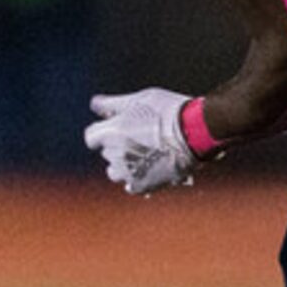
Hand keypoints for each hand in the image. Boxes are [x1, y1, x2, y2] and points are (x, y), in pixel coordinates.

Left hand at [85, 87, 199, 195]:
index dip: (102, 132)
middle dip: (116, 145)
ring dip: (124, 165)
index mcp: (111, 132)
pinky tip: (148, 170)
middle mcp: (115, 154)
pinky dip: (136, 180)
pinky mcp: (143, 185)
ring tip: (143, 155)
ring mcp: (128, 172)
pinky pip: (131, 186)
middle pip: (106, 152)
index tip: (114, 128)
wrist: (195, 131)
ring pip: (115, 172)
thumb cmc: (168, 111)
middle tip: (138, 137)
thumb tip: (95, 104)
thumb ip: (113, 104)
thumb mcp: (139, 100)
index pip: (91, 137)